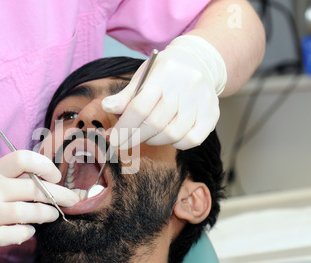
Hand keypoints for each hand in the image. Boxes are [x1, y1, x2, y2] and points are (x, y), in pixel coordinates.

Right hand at [0, 150, 78, 262]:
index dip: (45, 166)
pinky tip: (29, 229)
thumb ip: (14, 177)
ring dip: (47, 214)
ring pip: (29, 212)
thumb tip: (51, 180)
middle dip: (59, 194)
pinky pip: (18, 233)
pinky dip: (28, 231)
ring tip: (52, 215)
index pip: (22, 159)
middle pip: (33, 188)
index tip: (56, 177)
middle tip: (72, 199)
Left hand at [102, 35, 226, 149]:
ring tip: (149, 135)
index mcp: (163, 73)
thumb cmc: (164, 72)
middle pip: (155, 123)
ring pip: (173, 134)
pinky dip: (178, 144)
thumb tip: (107, 107)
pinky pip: (193, 139)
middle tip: (127, 141)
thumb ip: (126, 95)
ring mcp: (202, 99)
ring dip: (155, 140)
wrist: (199, 61)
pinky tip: (170, 137)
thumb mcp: (143, 76)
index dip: (125, 128)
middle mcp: (186, 85)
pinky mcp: (213, 113)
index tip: (115, 141)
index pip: (139, 107)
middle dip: (136, 137)